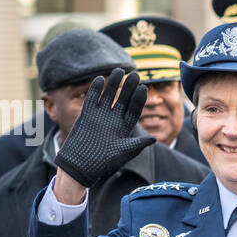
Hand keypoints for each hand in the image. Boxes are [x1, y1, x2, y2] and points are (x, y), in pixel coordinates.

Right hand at [54, 68, 153, 188]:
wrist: (81, 165)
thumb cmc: (104, 163)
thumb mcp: (123, 153)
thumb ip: (137, 145)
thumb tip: (155, 139)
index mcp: (124, 128)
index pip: (134, 109)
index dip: (139, 99)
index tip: (144, 87)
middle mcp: (113, 120)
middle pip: (123, 100)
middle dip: (129, 88)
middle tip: (135, 74)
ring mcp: (100, 116)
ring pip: (108, 96)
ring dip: (113, 84)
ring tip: (119, 70)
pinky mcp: (87, 115)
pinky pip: (92, 99)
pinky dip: (95, 90)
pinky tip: (100, 78)